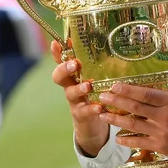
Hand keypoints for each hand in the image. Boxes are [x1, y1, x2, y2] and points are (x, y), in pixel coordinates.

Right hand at [51, 40, 108, 156]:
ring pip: (71, 93)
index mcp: (73, 75)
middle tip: (74, 64)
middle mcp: (70, 86)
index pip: (62, 61)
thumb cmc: (95, 94)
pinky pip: (84, 111)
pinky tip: (99, 107)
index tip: (55, 43)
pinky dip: (91, 109)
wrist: (92, 124)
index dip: (57, 53)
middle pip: (59, 76)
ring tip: (88, 86)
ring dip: (79, 88)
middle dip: (64, 69)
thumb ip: (99, 66)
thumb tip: (112, 43)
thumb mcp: (96, 78)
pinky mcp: (81, 115)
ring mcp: (74, 101)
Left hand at [97, 58, 167, 164]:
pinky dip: (127, 140)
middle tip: (102, 97)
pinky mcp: (161, 147)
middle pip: (135, 108)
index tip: (115, 85)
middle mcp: (165, 118)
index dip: (129, 90)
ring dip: (116, 120)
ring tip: (102, 115)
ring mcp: (161, 134)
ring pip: (133, 125)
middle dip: (117, 102)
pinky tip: (117, 137)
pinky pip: (139, 143)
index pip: (146, 94)